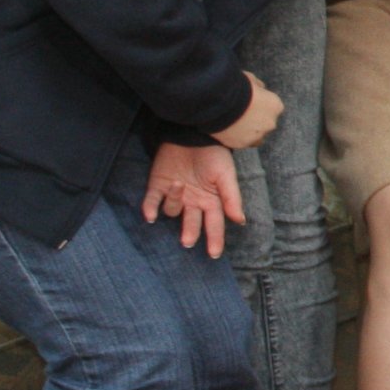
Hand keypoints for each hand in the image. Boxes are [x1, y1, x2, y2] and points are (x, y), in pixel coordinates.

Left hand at [143, 140, 245, 257]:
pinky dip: (149, 209)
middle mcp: (193, 201)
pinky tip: (149, 216)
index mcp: (211, 200)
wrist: (191, 134)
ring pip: (172, 210)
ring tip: (178, 184)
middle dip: (189, 233)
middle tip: (186, 241)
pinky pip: (151, 202)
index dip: (214, 239)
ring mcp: (174, 194)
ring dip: (174, 201)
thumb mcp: (226, 175)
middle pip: (190, 223)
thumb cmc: (213, 154)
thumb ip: (232, 198)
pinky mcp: (157, 186)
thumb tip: (240, 221)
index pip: (214, 224)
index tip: (213, 254)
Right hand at [216, 73, 285, 152]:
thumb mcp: (251, 79)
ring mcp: (258, 135)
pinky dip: (238, 138)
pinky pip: (244, 143)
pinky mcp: (243, 144)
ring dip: (249, 131)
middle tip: (240, 114)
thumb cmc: (236, 87)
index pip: (272, 108)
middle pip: (265, 123)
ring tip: (234, 124)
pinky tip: (229, 131)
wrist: (219, 101)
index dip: (260, 105)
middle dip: (256, 119)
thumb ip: (259, 86)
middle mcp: (271, 123)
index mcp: (276, 106)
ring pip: (256, 136)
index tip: (249, 104)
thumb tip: (260, 89)